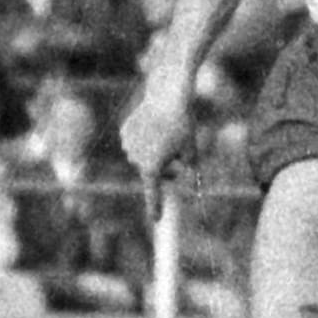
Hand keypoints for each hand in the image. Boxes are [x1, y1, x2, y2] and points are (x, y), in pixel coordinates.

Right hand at [119, 81, 194, 221]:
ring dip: (155, 151)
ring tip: (167, 133)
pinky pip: (137, 140)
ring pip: (144, 155)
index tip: (156, 220)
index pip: (154, 192)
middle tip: (180, 157)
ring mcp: (128, 145)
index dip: (155, 206)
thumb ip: (190, 167)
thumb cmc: (183, 126)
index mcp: (152, 167)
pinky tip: (154, 124)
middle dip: (166, 167)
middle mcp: (135, 159)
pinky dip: (146, 137)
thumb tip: (190, 177)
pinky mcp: (125, 132)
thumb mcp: (192, 149)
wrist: (168, 97)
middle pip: (153, 170)